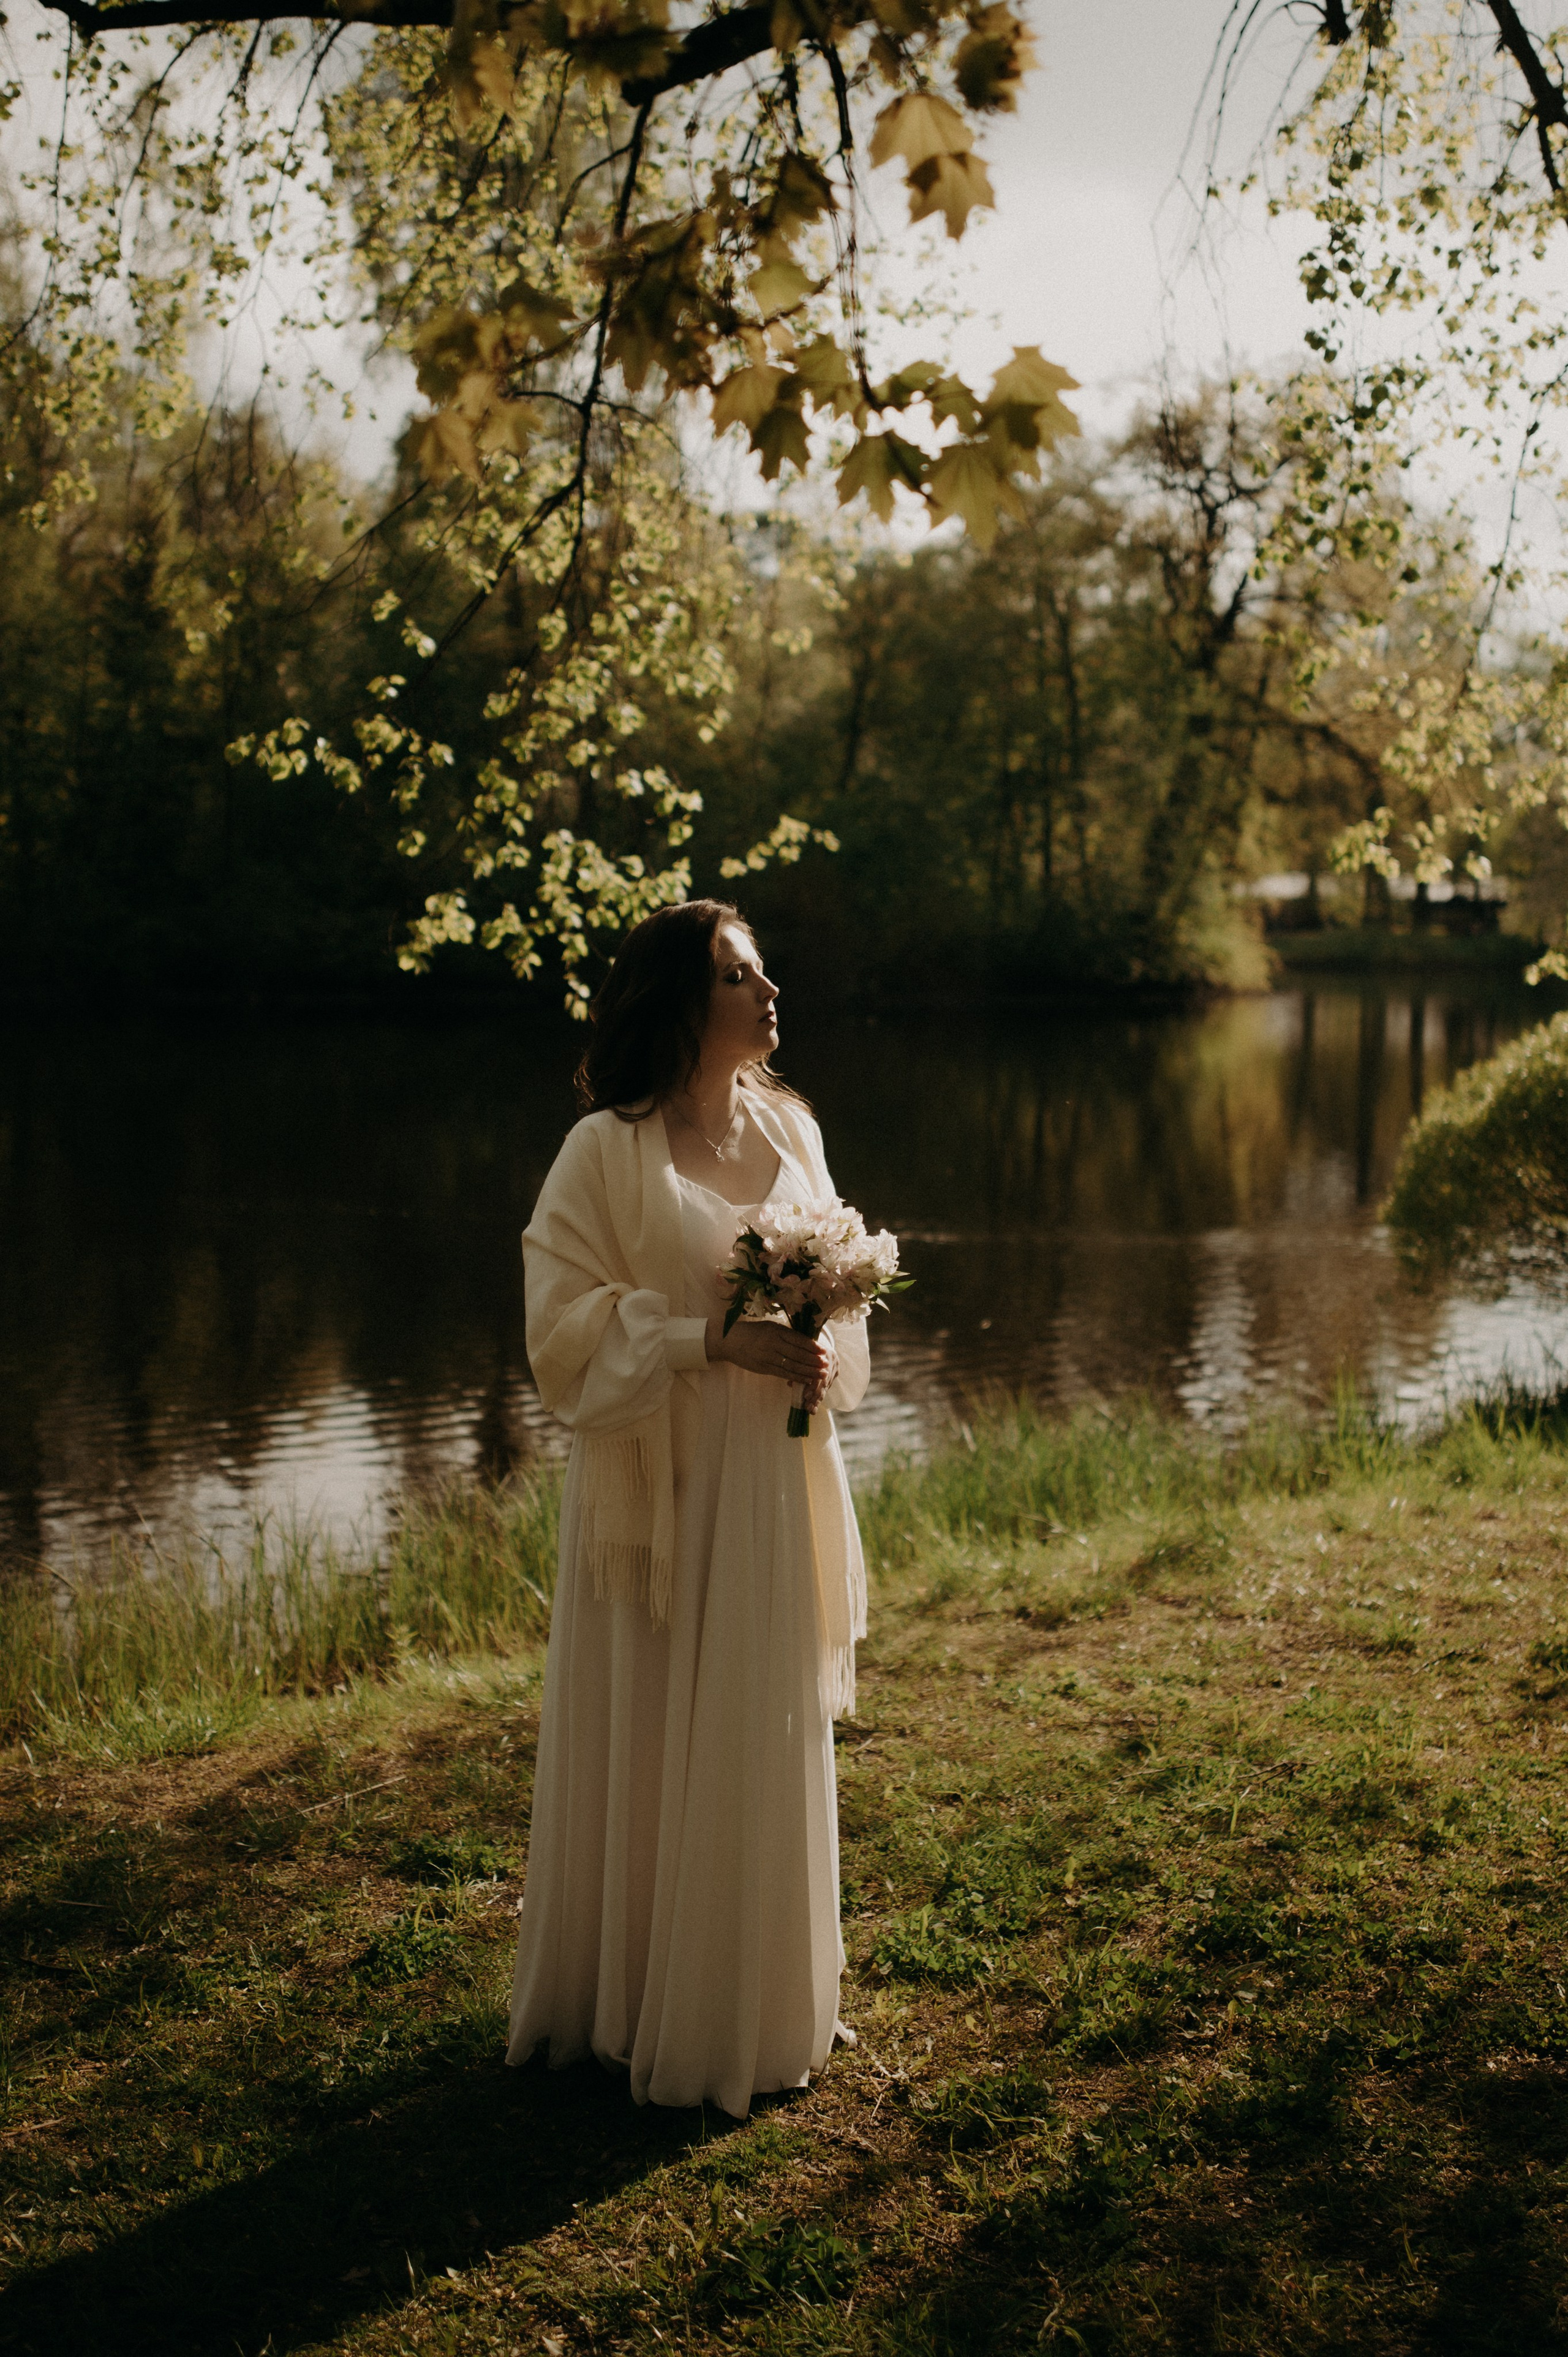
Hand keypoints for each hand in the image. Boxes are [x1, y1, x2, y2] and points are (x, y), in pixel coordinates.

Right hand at [707, 1316, 832, 1399]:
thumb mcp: (769, 1327)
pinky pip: (783, 1374)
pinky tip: (806, 1380)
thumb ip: (785, 1333)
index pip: (798, 1340)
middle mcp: (772, 1344)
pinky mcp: (763, 1368)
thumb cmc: (751, 1332)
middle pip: (797, 1354)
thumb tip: (805, 1341)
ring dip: (808, 1372)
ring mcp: (767, 1357)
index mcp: (775, 1331)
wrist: (729, 1341)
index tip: (823, 1351)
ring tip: (820, 1375)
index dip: (812, 1347)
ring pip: (792, 1366)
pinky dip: (796, 1377)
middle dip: (813, 1361)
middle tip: (826, 1365)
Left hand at [801, 1328, 837, 1413]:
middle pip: (823, 1381)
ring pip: (825, 1387)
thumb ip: (798, 1365)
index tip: (806, 1396)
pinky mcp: (834, 1374)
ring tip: (810, 1410)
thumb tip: (790, 1383)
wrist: (817, 1341)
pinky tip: (813, 1409)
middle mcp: (831, 1361)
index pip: (819, 1372)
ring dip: (817, 1400)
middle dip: (815, 1395)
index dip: (813, 1385)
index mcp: (823, 1353)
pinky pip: (826, 1388)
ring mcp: (834, 1368)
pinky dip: (818, 1399)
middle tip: (807, 1406)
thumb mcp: (802, 1351)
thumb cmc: (805, 1346)